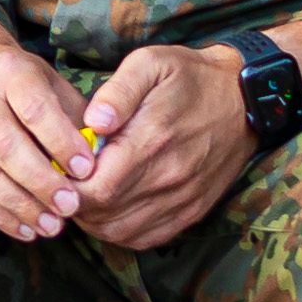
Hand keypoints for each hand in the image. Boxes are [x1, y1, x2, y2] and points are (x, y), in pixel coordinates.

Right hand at [0, 8, 94, 242]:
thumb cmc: (27, 85)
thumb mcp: (56, 86)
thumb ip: (78, 122)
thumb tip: (102, 163)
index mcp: (10, 72)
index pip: (34, 109)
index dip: (61, 142)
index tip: (86, 170)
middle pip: (5, 145)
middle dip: (40, 181)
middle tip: (70, 207)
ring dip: (20, 205)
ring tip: (51, 226)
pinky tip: (26, 230)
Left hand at [58, 43, 258, 252]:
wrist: (246, 99)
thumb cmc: (191, 77)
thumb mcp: (150, 64)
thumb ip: (116, 92)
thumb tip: (92, 122)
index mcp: (151, 140)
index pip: (94, 187)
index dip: (65, 185)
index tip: (54, 168)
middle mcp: (168, 177)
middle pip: (102, 213)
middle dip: (72, 203)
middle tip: (60, 183)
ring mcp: (183, 199)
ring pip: (121, 231)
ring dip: (93, 220)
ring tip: (81, 196)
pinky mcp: (193, 211)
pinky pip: (147, 238)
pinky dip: (120, 231)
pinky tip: (109, 209)